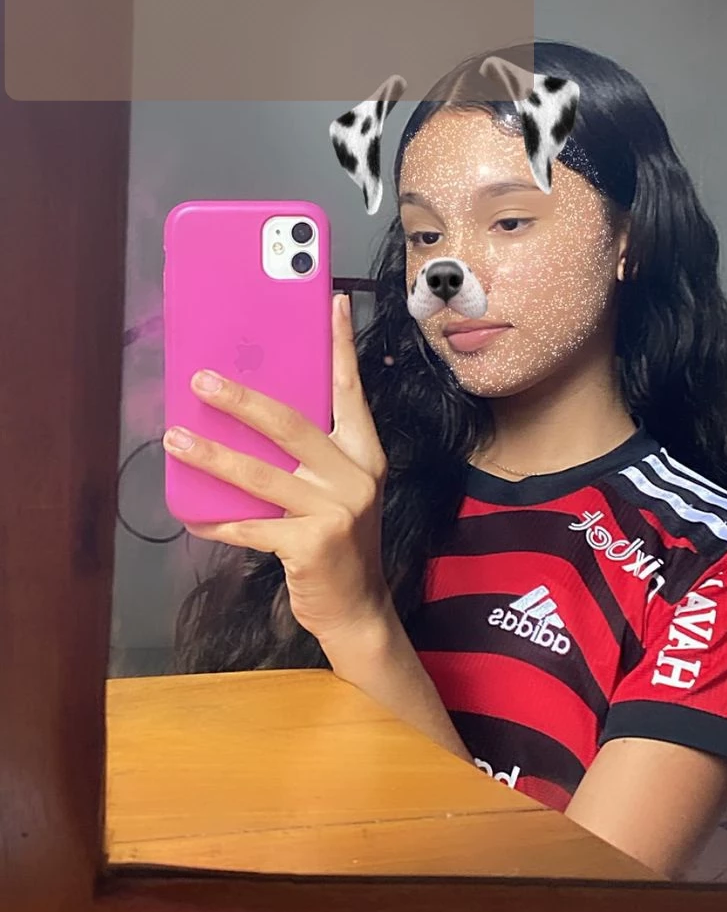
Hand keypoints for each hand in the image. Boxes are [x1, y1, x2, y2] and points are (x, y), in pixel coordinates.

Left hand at [162, 293, 390, 651]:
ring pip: (261, 475)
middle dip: (241, 400)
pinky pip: (252, 527)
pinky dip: (219, 522)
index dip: (340, 345)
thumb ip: (310, 455)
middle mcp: (357, 476)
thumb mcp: (335, 490)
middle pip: (291, 424)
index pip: (350, 389)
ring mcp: (337, 511)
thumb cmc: (336, 542)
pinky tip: (192, 515)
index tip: (331, 301)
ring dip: (212, 456)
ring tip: (175, 438)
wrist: (358, 611)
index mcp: (365, 453)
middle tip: (201, 380)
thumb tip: (253, 413)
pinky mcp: (313, 545)